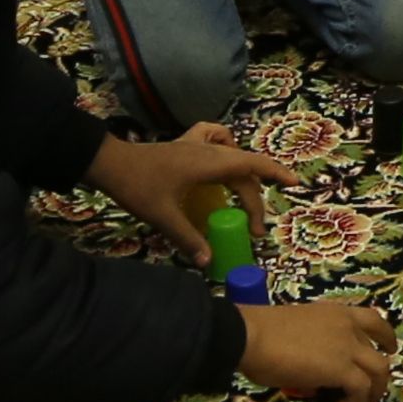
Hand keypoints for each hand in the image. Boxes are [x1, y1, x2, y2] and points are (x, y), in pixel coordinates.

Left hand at [86, 123, 287, 250]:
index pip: (252, 165)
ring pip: (231, 154)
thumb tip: (209, 263)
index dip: (275, 173)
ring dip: (243, 174)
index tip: (294, 184)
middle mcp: (207, 151)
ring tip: (243, 196)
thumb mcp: (163, 217)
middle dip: (254, 199)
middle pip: (243, 170)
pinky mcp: (183, 146)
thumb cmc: (137, 186)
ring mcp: (194, 145)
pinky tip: (219, 159)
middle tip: (253, 230)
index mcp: (208, 163)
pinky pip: (212, 138)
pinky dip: (223, 145)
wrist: (107, 163)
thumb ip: (188, 239)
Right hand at [237, 302, 395, 401]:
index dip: (386, 336)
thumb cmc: (260, 334)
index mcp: (335, 313)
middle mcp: (347, 326)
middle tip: (370, 391)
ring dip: (373, 392)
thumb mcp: (296, 334)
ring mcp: (347, 347)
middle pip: (379, 352)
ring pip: (380, 371)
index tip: (389, 348)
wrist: (250, 336)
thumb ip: (313, 350)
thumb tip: (315, 378)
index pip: (373, 320)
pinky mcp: (342, 369)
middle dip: (378, 375)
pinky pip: (362, 389)